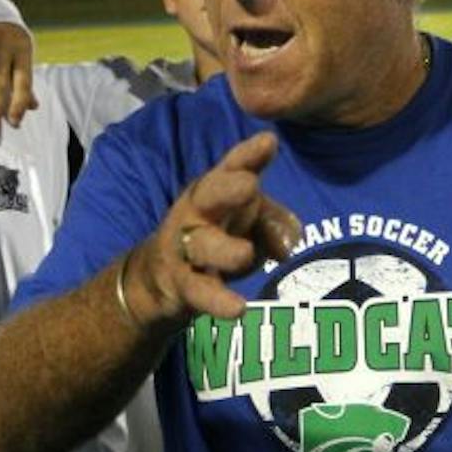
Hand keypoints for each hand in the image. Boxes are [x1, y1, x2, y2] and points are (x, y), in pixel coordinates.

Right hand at [128, 131, 302, 323]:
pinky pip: (200, 291)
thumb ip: (274, 225)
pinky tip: (237, 309)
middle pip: (209, 194)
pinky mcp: (183, 283)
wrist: (162, 278)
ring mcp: (186, 247)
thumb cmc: (218, 235)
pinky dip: (218, 301)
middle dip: (228, 189)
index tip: (269, 143)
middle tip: (250, 186)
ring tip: (245, 255)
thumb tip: (289, 245)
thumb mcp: (251, 224)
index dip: (248, 155)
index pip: (232, 167)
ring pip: (204, 246)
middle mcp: (197, 212)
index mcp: (216, 189)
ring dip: (225, 250)